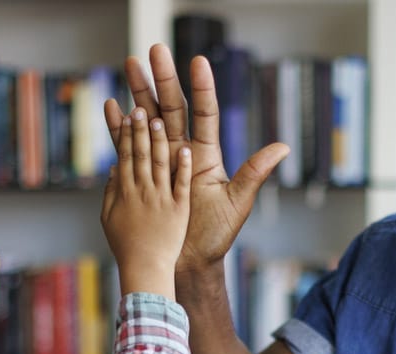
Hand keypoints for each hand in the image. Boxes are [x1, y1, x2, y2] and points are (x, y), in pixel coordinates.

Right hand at [101, 106, 191, 299]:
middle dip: (141, 129)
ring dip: (160, 141)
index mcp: (127, 192)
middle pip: (142, 153)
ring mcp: (162, 199)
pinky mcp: (179, 210)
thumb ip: (111, 193)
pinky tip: (185, 151)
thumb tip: (113, 169)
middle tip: (140, 106)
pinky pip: (181, 185)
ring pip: (160, 163)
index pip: (127, 155)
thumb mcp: (109, 220)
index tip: (127, 113)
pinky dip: (183, 169)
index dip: (127, 134)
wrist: (147, 272)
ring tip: (160, 119)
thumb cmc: (127, 248)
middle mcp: (144, 191)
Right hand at [103, 43, 289, 273]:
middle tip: (153, 50)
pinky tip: (112, 106)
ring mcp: (160, 161)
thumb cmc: (216, 235)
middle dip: (162, 79)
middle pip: (171, 107)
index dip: (202, 88)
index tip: (197, 61)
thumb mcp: (237, 202)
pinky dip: (119, 127)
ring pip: (147, 120)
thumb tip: (282, 147)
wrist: (188, 261)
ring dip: (138, 93)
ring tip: (129, 65)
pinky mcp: (143, 175)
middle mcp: (182, 151)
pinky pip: (128, 146)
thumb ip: (254, 173)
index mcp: (205, 154)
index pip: (204, 112)